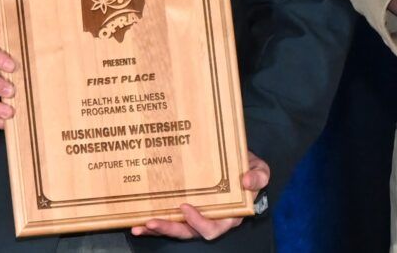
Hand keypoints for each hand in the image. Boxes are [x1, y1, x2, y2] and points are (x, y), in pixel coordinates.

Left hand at [131, 155, 270, 239]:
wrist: (236, 163)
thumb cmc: (247, 170)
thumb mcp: (259, 170)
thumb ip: (258, 176)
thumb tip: (247, 182)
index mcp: (229, 215)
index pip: (214, 228)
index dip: (199, 222)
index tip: (185, 207)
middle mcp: (210, 219)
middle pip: (189, 232)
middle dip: (169, 229)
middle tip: (151, 222)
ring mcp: (195, 215)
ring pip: (176, 229)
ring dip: (157, 228)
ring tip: (138, 225)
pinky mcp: (183, 209)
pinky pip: (168, 219)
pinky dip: (154, 222)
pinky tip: (137, 220)